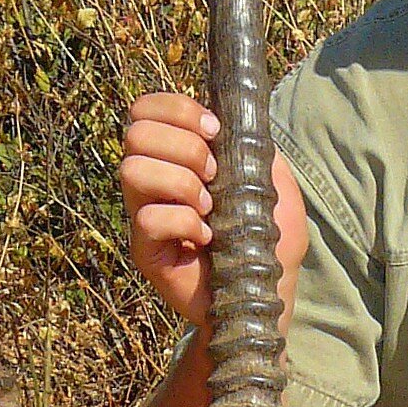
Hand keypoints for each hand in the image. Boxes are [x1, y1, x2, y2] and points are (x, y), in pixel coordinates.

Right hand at [120, 91, 308, 331]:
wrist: (264, 296)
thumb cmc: (268, 242)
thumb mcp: (274, 183)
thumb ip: (255, 148)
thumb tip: (240, 119)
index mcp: (177, 156)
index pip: (146, 109)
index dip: (177, 109)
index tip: (215, 131)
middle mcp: (153, 180)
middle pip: (136, 132)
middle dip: (186, 146)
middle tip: (215, 174)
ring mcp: (145, 214)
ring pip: (133, 170)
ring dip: (181, 183)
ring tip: (209, 208)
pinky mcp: (145, 249)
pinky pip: (147, 219)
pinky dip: (184, 223)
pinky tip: (206, 238)